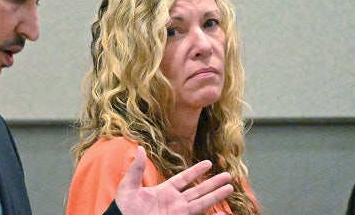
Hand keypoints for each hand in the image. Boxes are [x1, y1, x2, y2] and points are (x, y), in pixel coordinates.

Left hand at [115, 146, 232, 214]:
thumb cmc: (123, 208)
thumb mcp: (128, 186)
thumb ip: (136, 169)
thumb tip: (140, 148)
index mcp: (164, 191)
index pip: (184, 179)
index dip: (196, 171)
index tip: (209, 163)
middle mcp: (174, 202)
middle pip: (198, 191)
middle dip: (213, 183)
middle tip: (228, 175)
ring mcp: (178, 213)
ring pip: (202, 203)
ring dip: (216, 196)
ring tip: (230, 188)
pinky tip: (222, 211)